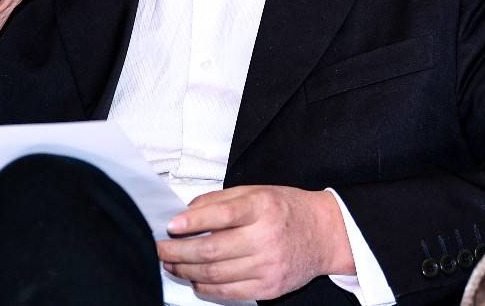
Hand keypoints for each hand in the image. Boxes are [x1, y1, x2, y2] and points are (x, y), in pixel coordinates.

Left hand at [156, 185, 354, 300]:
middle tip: (161, 248)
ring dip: (186, 271)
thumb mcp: (255, 192)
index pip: (221, 215)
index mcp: (261, 207)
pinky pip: (229, 293)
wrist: (323, 234)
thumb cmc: (286, 210)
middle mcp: (265, 237)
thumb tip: (185, 212)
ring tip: (172, 264)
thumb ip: (220, 200)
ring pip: (215, 274)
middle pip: (212, 250)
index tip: (170, 225)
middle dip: (178, 251)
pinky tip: (195, 279)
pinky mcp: (269, 288)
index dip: (191, 222)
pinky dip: (205, 287)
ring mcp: (268, 266)